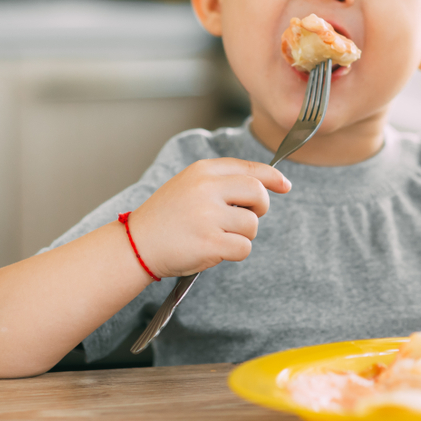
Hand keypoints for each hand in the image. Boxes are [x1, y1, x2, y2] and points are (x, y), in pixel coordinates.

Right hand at [126, 158, 290, 278]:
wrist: (136, 245)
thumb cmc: (167, 217)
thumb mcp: (189, 185)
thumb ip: (222, 182)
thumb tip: (267, 185)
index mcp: (203, 170)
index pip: (249, 168)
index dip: (272, 177)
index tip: (284, 185)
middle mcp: (206, 189)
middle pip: (258, 193)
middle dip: (260, 208)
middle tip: (243, 218)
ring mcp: (208, 216)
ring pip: (252, 224)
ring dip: (241, 235)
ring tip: (216, 235)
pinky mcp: (209, 243)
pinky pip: (244, 247)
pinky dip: (235, 252)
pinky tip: (214, 250)